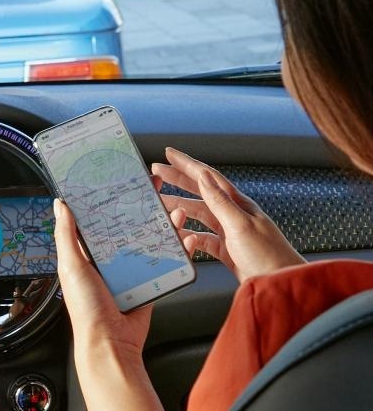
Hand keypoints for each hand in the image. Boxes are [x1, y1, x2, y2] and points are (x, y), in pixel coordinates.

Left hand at [53, 184, 192, 410]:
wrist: (111, 345)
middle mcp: (108, 260)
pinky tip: (185, 237)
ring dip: (161, 222)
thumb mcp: (71, 267)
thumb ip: (66, 236)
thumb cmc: (87, 310)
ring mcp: (129, 271)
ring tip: (174, 207)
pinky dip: (175, 248)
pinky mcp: (148, 283)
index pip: (97, 218)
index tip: (118, 178)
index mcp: (86, 254)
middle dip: (139, 204)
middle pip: (126, 224)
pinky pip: (163, 261)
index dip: (107, 198)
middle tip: (152, 186)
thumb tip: (60, 205)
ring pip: (147, 239)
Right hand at [152, 147, 305, 282]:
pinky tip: (180, 234)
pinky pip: (203, 237)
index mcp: (238, 204)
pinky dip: (189, 234)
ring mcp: (230, 231)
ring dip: (180, 206)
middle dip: (178, 180)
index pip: (208, 177)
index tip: (169, 153)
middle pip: (200, 191)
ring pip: (199, 213)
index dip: (187, 164)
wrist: (280, 284)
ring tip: (161, 203)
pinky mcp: (227, 249)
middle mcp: (233, 214)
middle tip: (158, 171)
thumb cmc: (267, 256)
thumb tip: (203, 176)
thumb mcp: (240, 225)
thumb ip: (220, 201)